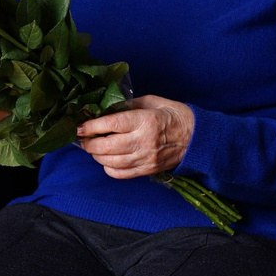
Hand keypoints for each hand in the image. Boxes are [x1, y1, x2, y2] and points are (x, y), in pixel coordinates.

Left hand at [76, 96, 194, 179]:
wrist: (196, 137)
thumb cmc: (173, 115)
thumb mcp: (151, 102)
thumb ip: (127, 105)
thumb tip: (104, 110)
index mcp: (145, 120)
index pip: (112, 124)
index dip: (91, 126)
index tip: (79, 126)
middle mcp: (144, 141)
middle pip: (107, 146)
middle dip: (89, 143)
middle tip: (82, 138)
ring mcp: (146, 158)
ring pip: (111, 162)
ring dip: (97, 156)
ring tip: (93, 147)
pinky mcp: (148, 170)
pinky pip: (121, 174)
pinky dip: (108, 168)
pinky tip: (107, 159)